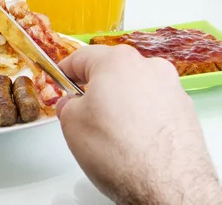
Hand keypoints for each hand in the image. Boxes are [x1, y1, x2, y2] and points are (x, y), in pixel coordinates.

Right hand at [57, 45, 221, 204]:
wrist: (167, 186)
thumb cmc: (120, 152)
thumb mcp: (71, 123)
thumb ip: (67, 105)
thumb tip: (72, 105)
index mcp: (117, 61)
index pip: (80, 57)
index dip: (64, 72)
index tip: (58, 83)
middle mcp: (149, 68)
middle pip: (111, 71)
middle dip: (94, 89)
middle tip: (80, 112)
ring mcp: (170, 88)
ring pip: (133, 88)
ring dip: (118, 103)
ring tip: (108, 132)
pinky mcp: (184, 111)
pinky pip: (152, 106)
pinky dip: (139, 117)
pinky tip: (131, 140)